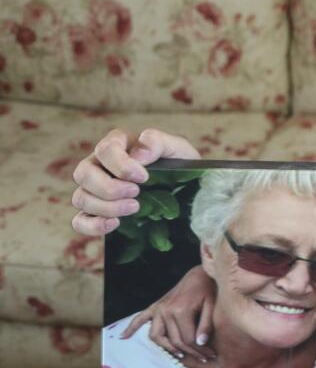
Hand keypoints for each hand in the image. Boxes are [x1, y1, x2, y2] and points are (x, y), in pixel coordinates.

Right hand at [71, 128, 199, 235]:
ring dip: (105, 207)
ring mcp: (94, 189)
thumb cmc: (177, 163)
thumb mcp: (176, 148)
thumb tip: (138, 155)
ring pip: (80, 198)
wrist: (184, 187)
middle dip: (109, 188)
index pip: (105, 149)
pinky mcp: (96, 212)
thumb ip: (158, 142)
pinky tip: (115, 224)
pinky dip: (93, 225)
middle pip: (83, 174)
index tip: (143, 177)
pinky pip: (79, 221)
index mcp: (117, 144)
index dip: (121, 165)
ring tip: (134, 207)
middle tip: (136, 193)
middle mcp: (99, 165)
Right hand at [120, 265, 216, 360]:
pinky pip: (140, 318)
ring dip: (167, 348)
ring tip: (180, 354)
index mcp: (181, 310)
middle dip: (191, 352)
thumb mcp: (212, 305)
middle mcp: (166, 311)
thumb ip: (206, 324)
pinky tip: (124, 337)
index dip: (201, 350)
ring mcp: (158, 309)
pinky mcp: (155, 306)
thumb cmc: (208, 289)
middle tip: (203, 358)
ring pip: (156, 336)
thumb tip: (200, 343)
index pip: (189, 339)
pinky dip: (131, 328)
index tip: (211, 355)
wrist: (199, 274)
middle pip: (175, 341)